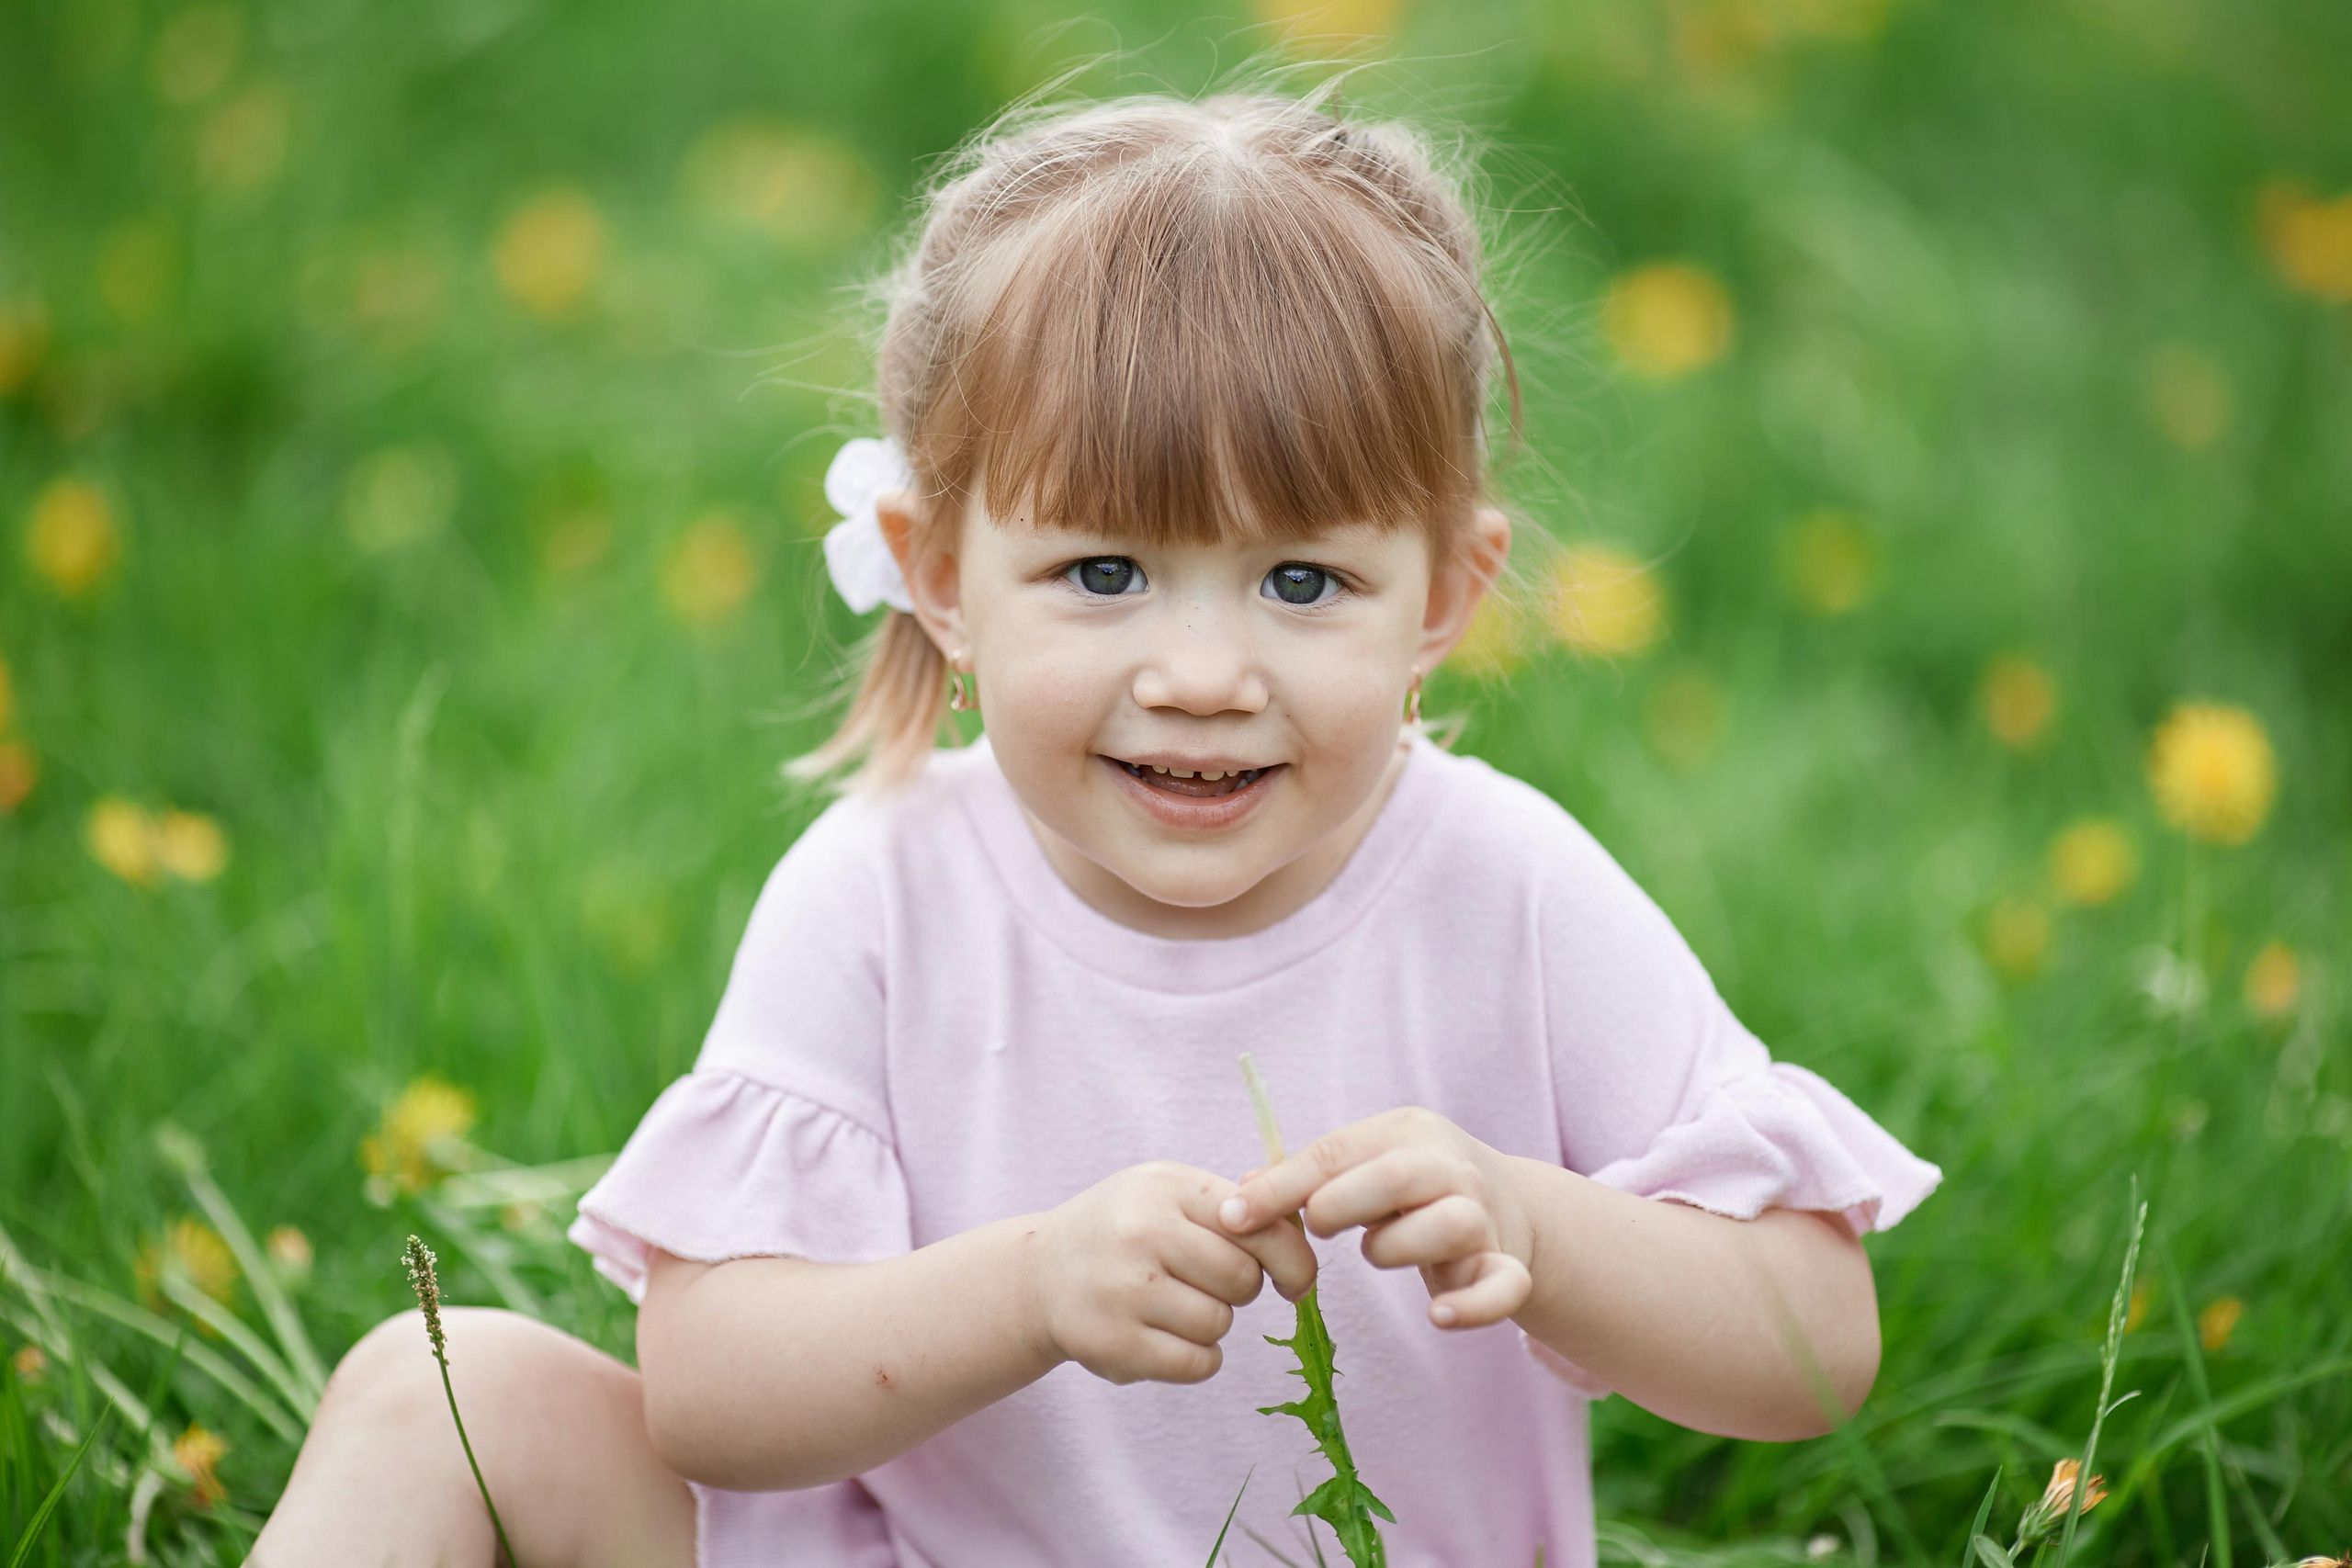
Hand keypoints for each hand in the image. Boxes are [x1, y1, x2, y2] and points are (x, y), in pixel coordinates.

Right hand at [1031, 1161, 1319, 1385]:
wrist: (1040, 1274)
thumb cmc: (1123, 1231)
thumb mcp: (1167, 1193)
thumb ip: (1233, 1204)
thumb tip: (1301, 1217)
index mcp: (1166, 1187)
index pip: (1260, 1225)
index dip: (1291, 1258)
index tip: (1294, 1279)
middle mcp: (1142, 1232)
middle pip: (1243, 1279)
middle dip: (1239, 1288)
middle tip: (1205, 1283)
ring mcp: (1125, 1290)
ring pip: (1220, 1324)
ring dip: (1212, 1323)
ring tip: (1174, 1306)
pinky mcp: (1115, 1344)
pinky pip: (1197, 1364)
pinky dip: (1196, 1358)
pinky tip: (1167, 1338)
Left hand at [1219, 1107, 1534, 1330]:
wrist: (1510, 1205)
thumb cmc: (1413, 1188)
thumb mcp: (1364, 1166)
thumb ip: (1306, 1180)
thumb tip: (1237, 1200)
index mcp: (1407, 1133)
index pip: (1337, 1152)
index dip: (1280, 1186)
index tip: (1233, 1217)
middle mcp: (1450, 1167)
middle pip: (1397, 1176)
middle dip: (1341, 1203)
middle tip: (1316, 1226)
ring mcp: (1484, 1216)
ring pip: (1448, 1224)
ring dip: (1396, 1247)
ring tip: (1376, 1253)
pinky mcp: (1506, 1265)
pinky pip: (1502, 1286)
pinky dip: (1473, 1306)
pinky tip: (1437, 1316)